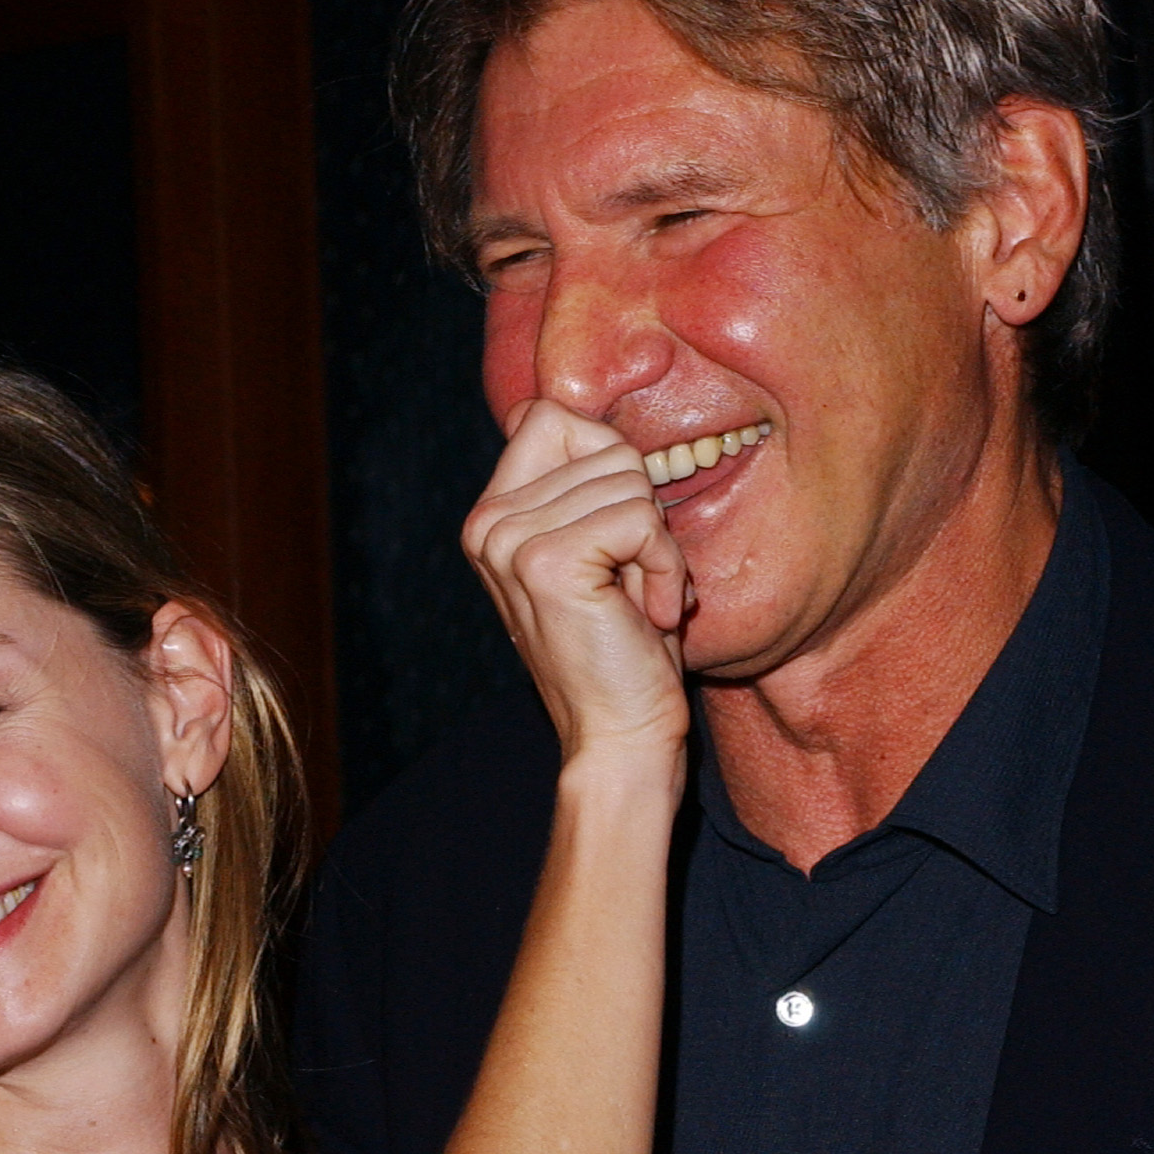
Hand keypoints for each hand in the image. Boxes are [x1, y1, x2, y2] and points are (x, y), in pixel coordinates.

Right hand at [463, 403, 690, 765]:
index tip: (618, 536)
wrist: (618, 737)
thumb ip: (587, 487)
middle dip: (645, 515)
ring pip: (631, 481)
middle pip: (605, 448)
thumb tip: (587, 421)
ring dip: (659, 549)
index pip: (550, 416)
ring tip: (640, 604)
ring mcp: (511, 541)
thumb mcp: (600, 551)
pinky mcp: (547, 562)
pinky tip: (649, 615)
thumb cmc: (623, 651)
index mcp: (492, 516)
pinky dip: (665, 568)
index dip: (610, 462)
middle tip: (635, 584)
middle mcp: (488, 523)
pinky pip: (642, 519)